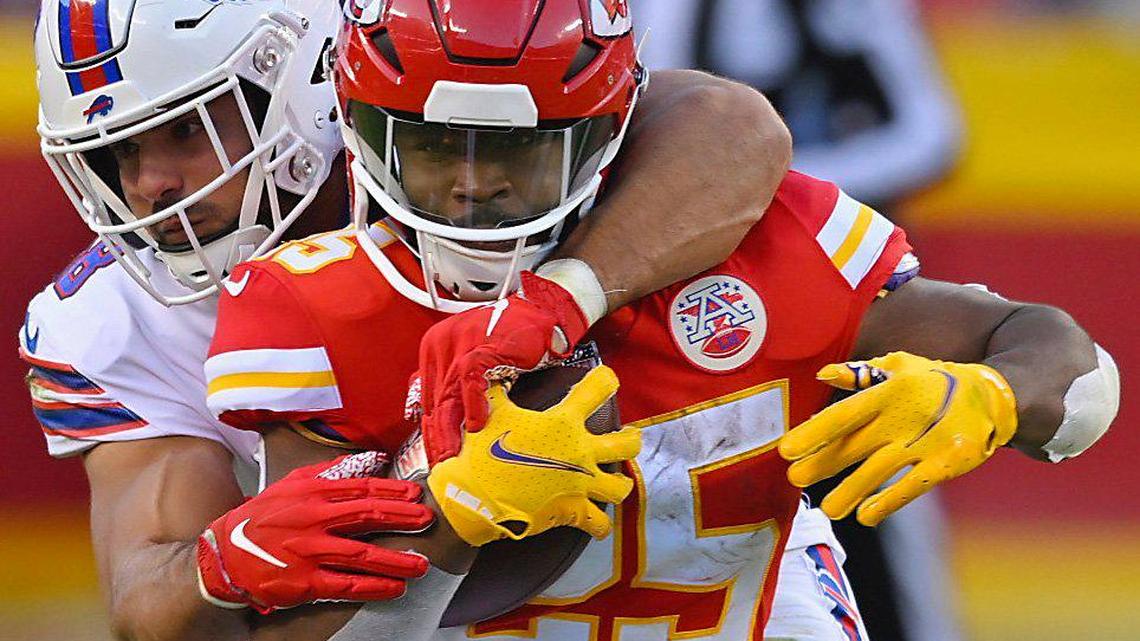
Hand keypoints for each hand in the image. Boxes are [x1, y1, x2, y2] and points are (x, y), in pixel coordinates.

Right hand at [196, 452, 434, 613]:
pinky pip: (346, 585)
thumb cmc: (261, 518)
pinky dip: (373, 587)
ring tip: (421, 564)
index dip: (391, 492)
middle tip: (427, 520)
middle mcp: (313, 520)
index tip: (415, 495)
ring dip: (396, 559)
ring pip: (361, 554)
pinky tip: (395, 588)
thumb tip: (367, 460)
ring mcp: (309, 552)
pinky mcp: (305, 582)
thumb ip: (328, 471)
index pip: (361, 488)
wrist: (224, 555)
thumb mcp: (290, 484)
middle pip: (366, 516)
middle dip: (401, 518)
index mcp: (311, 493)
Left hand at [415, 271, 590, 463]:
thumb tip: (449, 422)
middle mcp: (441, 345)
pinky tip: (480, 428)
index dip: (431, 431)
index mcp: (435, 348)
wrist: (541, 311)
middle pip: (435, 401)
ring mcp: (459, 344)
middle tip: (444, 465)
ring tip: (457, 457)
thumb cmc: (512, 337)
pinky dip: (475, 408)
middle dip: (438, 438)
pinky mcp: (481, 346)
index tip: (436, 456)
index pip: (427, 398)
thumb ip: (458, 385)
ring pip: (448, 397)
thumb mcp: (475, 358)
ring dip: (453, 431)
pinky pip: (471, 383)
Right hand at [427, 365, 639, 545]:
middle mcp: (580, 452)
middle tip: (629, 437)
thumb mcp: (492, 412)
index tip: (606, 379)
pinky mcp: (572, 511)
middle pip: (626, 444)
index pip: (597, 389)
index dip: (605, 379)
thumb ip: (499, 391)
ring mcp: (579, 484)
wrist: (475, 496)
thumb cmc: (484, 453)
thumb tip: (494, 372)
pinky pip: (599, 523)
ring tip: (618, 482)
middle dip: (631, 439)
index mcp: (563, 422)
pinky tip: (599, 524)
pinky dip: (601, 525)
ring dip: (621, 484)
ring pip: (620, 487)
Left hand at [778, 352, 1017, 526]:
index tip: (787, 449)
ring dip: (851, 490)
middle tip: (795, 479)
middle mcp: (904, 416)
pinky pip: (914, 485)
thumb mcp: (900, 365)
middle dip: (824, 464)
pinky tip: (866, 516)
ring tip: (827, 508)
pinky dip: (890, 502)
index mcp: (889, 390)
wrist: (995, 394)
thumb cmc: (935, 380)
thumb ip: (859, 372)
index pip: (844, 413)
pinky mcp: (948, 462)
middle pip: (856, 445)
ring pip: (880, 470)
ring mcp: (927, 441)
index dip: (814, 432)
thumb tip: (822, 374)